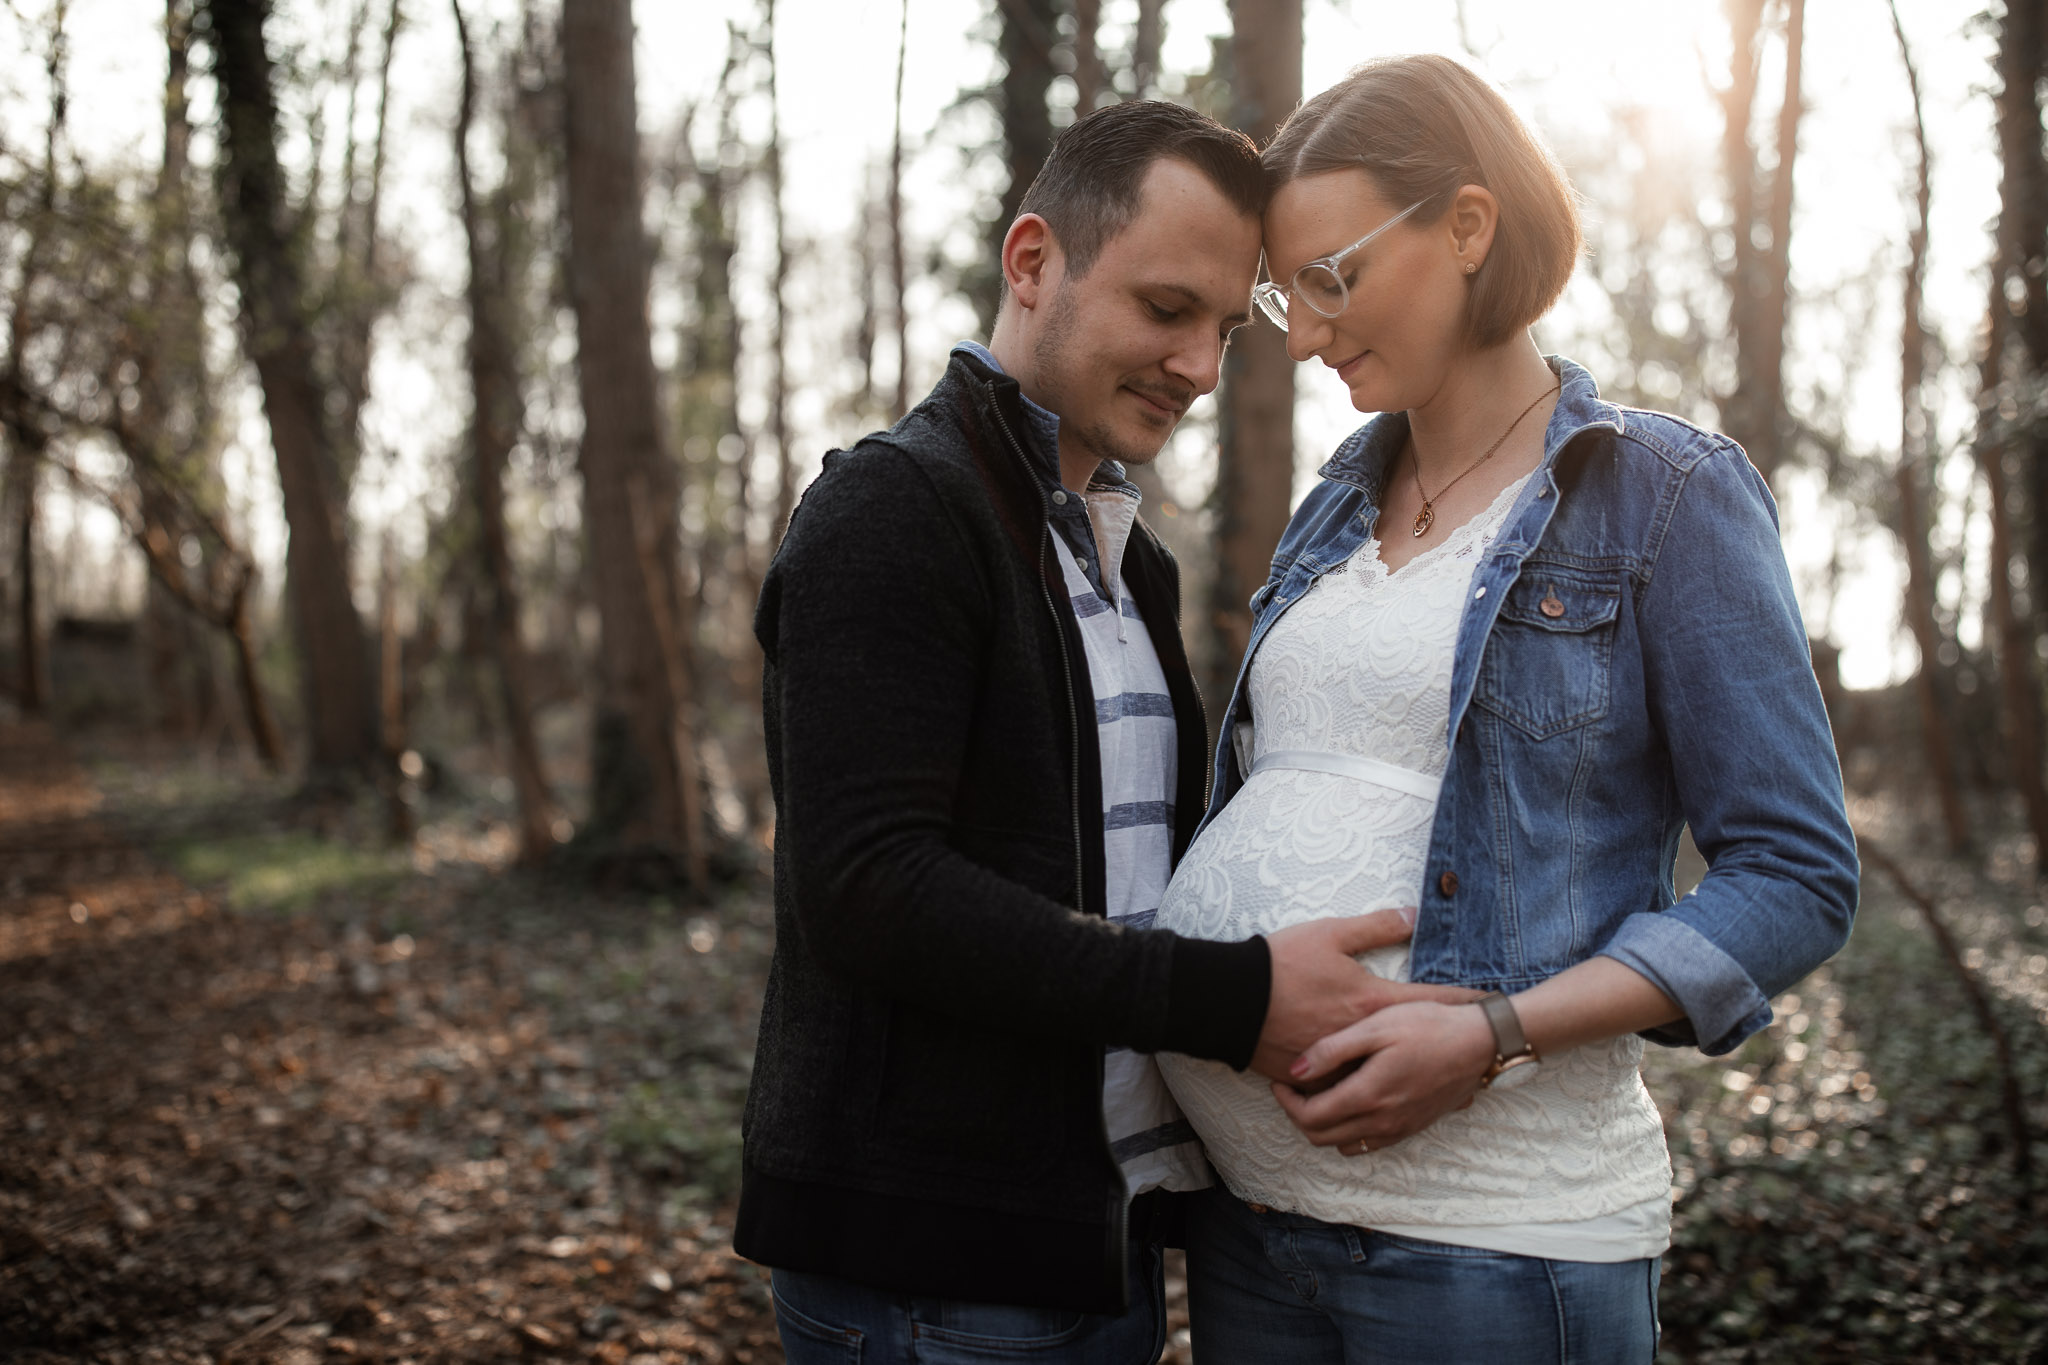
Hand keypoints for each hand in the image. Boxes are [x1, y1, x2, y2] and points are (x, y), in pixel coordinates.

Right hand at [1251, 910, 1483, 1082]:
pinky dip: (1363, 1089)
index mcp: (1370, 1002)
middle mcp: (1362, 1038)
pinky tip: (1376, 1092)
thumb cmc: (1279, 964)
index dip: (1462, 1000)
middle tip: (1469, 1045)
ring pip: (1382, 1076)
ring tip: (1431, 1075)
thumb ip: (1375, 926)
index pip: (1429, 1001)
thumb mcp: (1329, 934)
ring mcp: (1338, 1064)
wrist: (1229, 1000)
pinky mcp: (1311, 1078)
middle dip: (1443, 1044)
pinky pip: (1346, 1090)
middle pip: (1413, 1046)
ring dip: (1407, 1075)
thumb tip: (1413, 915)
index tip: (1490, 1002)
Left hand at [1271, 999, 1495, 1151]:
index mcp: (1368, 1096)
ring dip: (1324, 1127)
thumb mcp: (1375, 1026)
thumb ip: (1331, 1051)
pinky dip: (1350, 1130)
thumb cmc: (1427, 1025)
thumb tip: (1295, 1071)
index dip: (1286, 1102)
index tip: (1282, 1080)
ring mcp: (1399, 1128)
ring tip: (1320, 1094)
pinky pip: (1370, 1143)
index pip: (1310, 1118)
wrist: (1479, 1042)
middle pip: (1321, 1138)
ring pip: (1345, 1145)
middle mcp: (1382, 1121)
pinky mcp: (1413, 1127)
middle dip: (1299, 1116)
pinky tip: (1351, 1102)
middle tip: (1293, 1088)